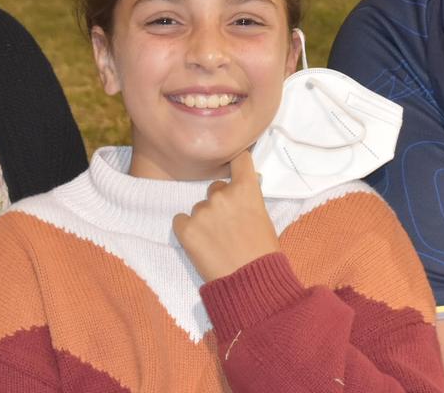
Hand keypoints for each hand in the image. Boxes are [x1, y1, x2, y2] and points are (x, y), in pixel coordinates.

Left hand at [173, 151, 279, 281]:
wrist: (251, 284)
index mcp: (246, 189)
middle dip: (219, 202)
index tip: (234, 167)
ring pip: (198, 207)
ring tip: (216, 242)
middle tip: (227, 226)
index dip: (236, 163)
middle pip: (215, 187)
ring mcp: (202, 211)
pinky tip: (201, 245)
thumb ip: (249, 200)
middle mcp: (222, 194)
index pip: (239, 159)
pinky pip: (180, 221)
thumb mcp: (263, 218)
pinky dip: (188, 230)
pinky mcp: (186, 228)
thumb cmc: (263, 254)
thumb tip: (240, 192)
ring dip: (204, 220)